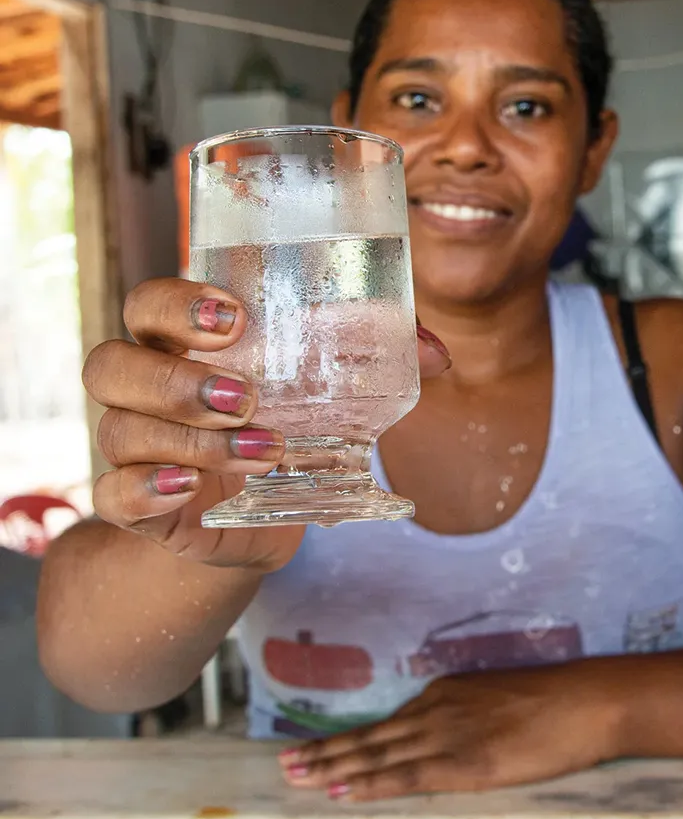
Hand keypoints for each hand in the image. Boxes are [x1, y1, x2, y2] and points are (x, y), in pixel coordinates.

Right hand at [83, 277, 449, 570]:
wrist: (266, 514)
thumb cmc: (290, 427)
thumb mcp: (330, 392)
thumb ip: (376, 360)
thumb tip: (437, 356)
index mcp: (183, 344)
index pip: (148, 304)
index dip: (175, 305)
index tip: (233, 318)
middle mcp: (146, 388)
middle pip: (110, 364)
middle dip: (173, 378)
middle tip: (246, 395)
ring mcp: (135, 446)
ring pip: (120, 431)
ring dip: (191, 441)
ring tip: (266, 450)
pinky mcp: (139, 504)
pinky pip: (112, 496)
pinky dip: (146, 491)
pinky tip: (191, 490)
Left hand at [279, 666, 622, 801]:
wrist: (583, 701)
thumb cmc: (551, 703)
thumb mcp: (496, 701)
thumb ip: (465, 716)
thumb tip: (446, 736)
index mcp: (442, 695)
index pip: (382, 725)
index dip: (344, 740)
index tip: (309, 749)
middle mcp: (433, 711)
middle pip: (368, 738)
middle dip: (322, 752)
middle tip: (282, 764)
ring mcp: (445, 735)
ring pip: (376, 755)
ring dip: (332, 768)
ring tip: (294, 776)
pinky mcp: (462, 762)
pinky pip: (405, 776)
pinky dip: (367, 784)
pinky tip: (339, 790)